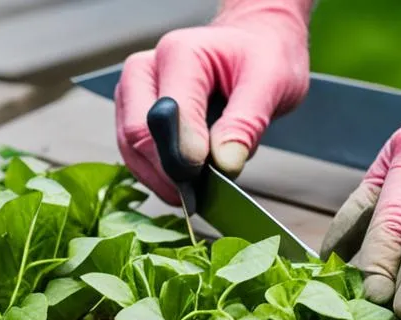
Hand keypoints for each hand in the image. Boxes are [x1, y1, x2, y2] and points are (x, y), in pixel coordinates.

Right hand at [115, 2, 311, 203]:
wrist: (250, 46)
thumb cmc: (259, 59)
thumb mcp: (270, 84)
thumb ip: (245, 124)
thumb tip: (224, 164)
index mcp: (179, 54)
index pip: (167, 115)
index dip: (185, 155)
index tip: (211, 177)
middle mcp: (145, 69)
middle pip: (138, 134)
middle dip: (170, 172)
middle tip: (204, 191)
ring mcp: (132, 92)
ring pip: (130, 150)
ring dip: (162, 179)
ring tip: (198, 189)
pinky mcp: (132, 114)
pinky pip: (134, 155)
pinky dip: (158, 176)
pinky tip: (185, 183)